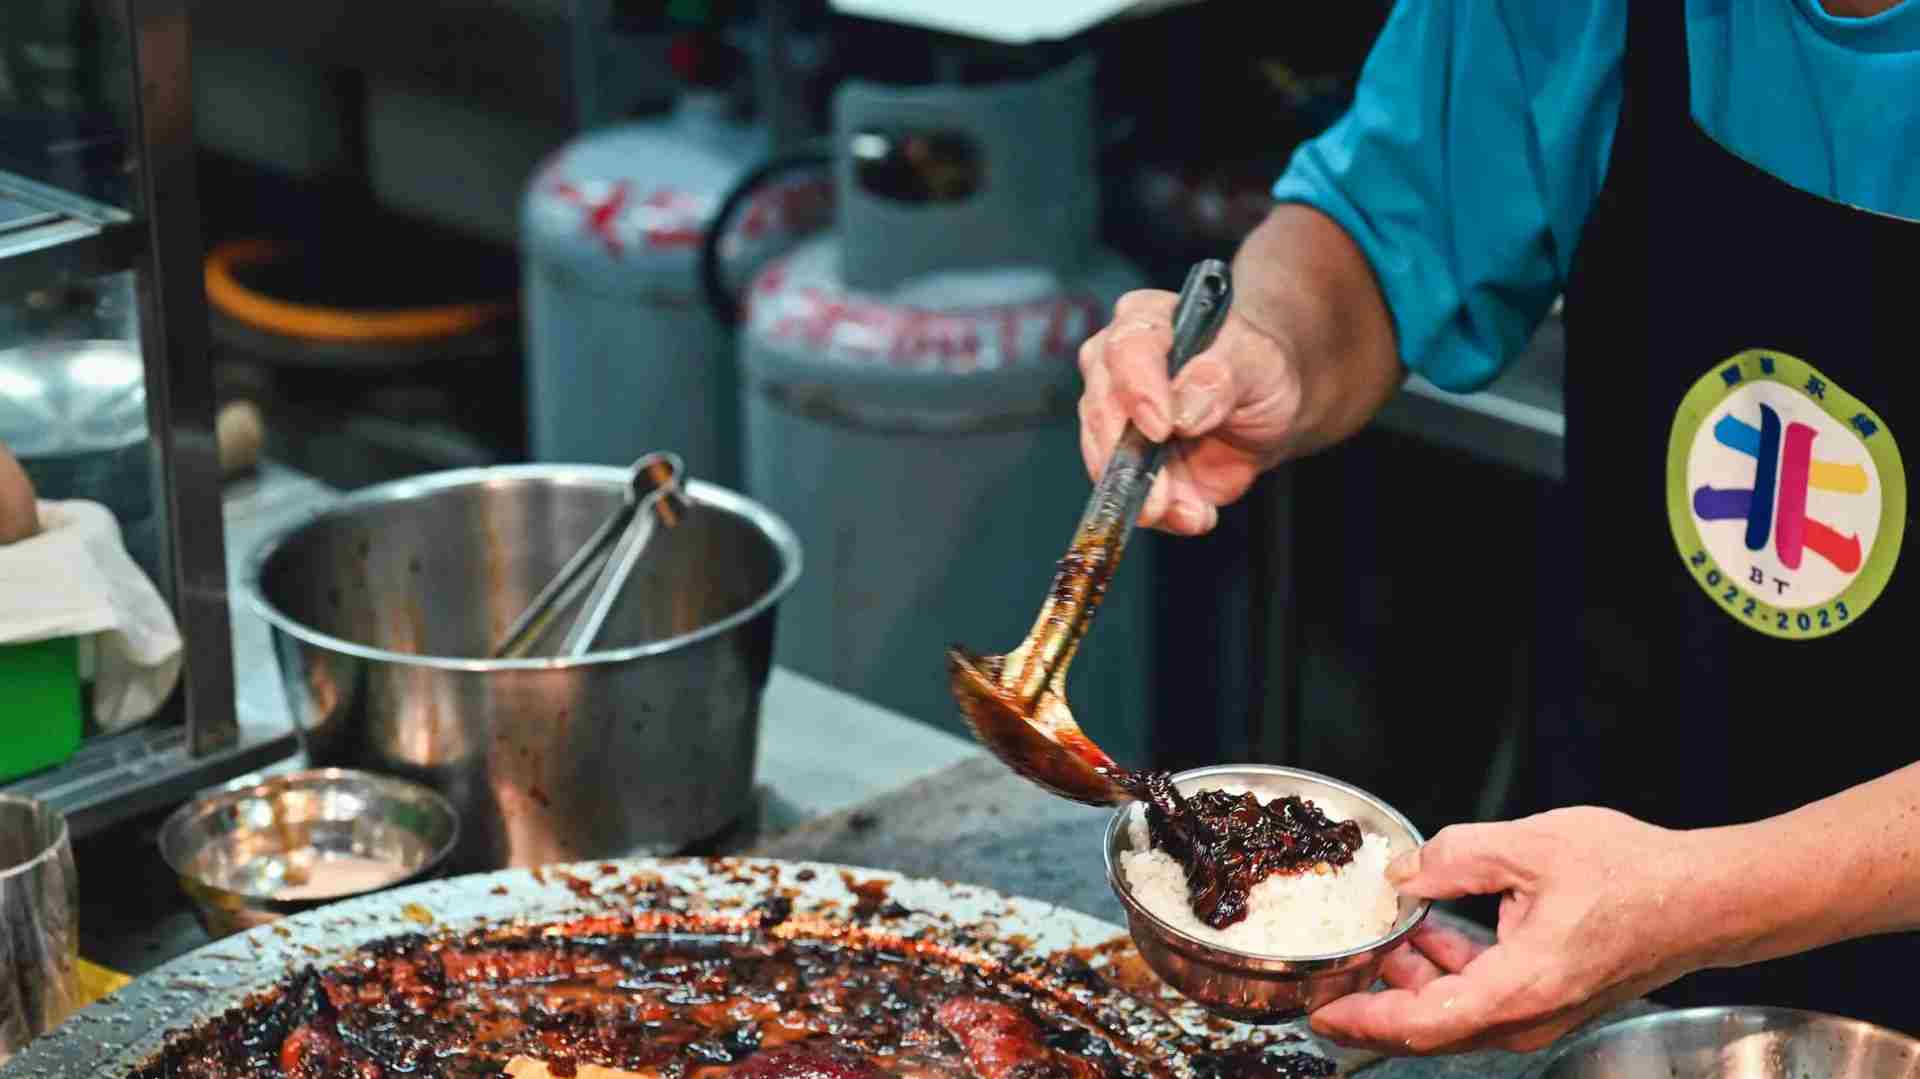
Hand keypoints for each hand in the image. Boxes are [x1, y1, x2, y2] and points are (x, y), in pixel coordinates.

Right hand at [1076, 290, 1304, 535]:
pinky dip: (1161, 513)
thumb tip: (1184, 406)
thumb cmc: (1259, 369)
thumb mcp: (1257, 362)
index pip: (1126, 349)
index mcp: (1146, 323)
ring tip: (1191, 510)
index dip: (1139, 390)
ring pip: (1106, 459)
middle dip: (1130, 459)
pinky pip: (1127, 493)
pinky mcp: (1125, 463)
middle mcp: (1116, 368)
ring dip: (1146, 495)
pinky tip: (1194, 512)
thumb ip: (1222, 374)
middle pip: (1102, 410)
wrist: (1267, 411)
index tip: (1162, 427)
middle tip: (1165, 492)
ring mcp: (1115, 418)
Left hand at [1309, 808, 1715, 1054]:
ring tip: (1383, 938)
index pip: (1422, 1024)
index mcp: (1520, 987)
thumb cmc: (1634, 875)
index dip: (1364, 1021)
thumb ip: (1456, 858)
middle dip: (1376, 1000)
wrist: (1706, 900)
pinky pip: (1482, 1003)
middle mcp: (1529, 1016)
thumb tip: (1404, 874)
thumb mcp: (1530, 846)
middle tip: (1336, 967)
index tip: (1322, 1010)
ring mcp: (1542, 1016)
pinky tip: (1431, 936)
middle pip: (1430, 1028)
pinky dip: (1448, 975)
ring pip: (1455, 1015)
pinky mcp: (1551, 1003)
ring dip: (1412, 982)